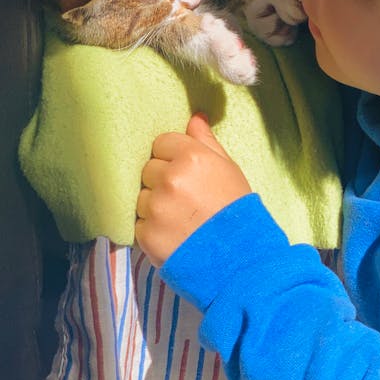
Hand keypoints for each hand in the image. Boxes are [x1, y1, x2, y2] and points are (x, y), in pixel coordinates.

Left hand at [135, 112, 251, 266]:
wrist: (241, 261)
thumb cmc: (238, 211)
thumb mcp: (229, 169)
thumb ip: (207, 142)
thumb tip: (194, 118)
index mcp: (192, 157)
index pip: (161, 143)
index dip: (173, 157)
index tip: (187, 173)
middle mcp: (170, 178)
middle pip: (149, 168)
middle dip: (162, 180)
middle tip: (184, 198)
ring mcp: (156, 207)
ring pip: (141, 195)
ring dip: (154, 204)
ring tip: (179, 218)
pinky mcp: (146, 234)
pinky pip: (138, 222)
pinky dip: (151, 227)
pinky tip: (173, 233)